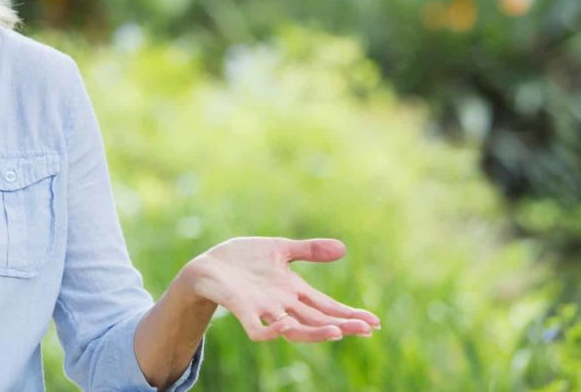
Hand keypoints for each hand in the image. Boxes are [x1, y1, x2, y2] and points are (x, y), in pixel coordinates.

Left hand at [182, 236, 380, 342]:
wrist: (206, 265)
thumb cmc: (242, 259)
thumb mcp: (279, 249)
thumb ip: (309, 250)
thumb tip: (343, 248)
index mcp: (293, 291)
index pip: (326, 307)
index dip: (349, 315)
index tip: (374, 322)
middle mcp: (282, 304)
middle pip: (317, 320)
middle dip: (342, 325)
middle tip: (366, 329)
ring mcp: (263, 309)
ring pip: (293, 330)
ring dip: (314, 332)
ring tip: (337, 331)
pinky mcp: (242, 310)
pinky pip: (258, 330)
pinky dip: (271, 331)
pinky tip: (284, 324)